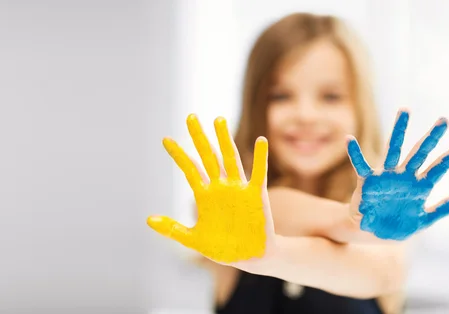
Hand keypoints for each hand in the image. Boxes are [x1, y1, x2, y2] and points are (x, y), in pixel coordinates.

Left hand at [147, 114, 275, 267]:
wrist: (250, 258)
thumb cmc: (224, 249)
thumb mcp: (194, 240)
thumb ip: (172, 229)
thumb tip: (148, 219)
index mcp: (205, 196)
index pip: (189, 169)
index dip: (178, 154)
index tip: (166, 139)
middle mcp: (221, 187)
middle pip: (208, 156)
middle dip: (199, 138)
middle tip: (190, 117)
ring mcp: (239, 189)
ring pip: (230, 159)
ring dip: (224, 140)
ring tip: (218, 120)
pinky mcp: (257, 195)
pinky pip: (258, 173)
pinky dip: (260, 157)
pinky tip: (260, 140)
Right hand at [347, 109, 448, 239]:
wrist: (373, 234)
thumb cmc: (397, 225)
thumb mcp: (424, 221)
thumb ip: (442, 209)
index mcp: (419, 186)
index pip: (440, 167)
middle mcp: (404, 176)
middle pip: (421, 152)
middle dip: (432, 137)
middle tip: (444, 120)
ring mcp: (387, 176)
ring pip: (394, 150)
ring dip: (399, 131)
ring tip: (405, 111)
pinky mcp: (368, 181)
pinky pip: (360, 165)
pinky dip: (355, 153)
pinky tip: (349, 139)